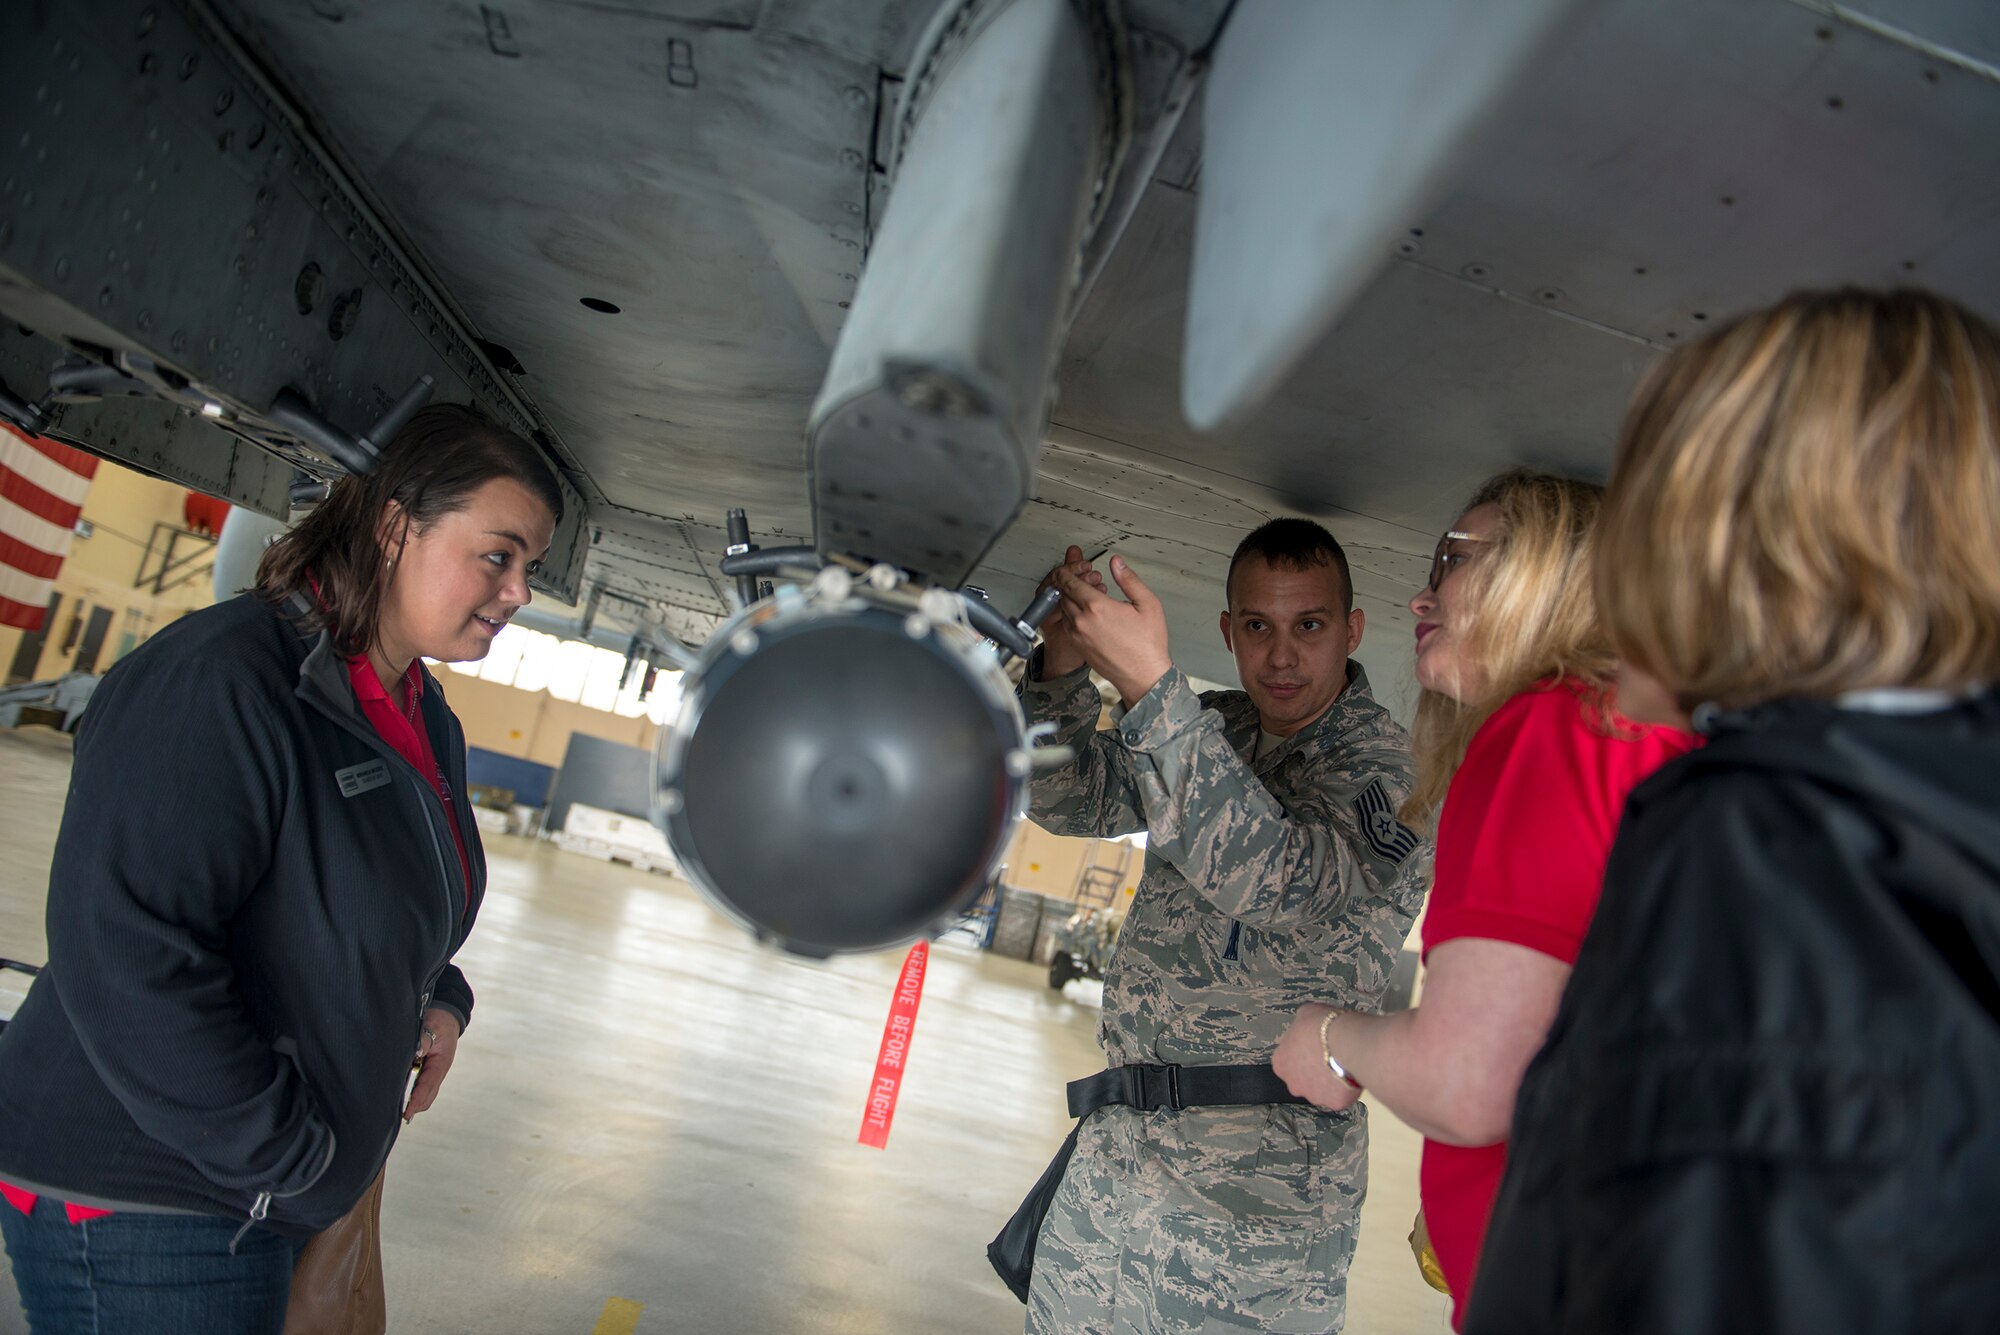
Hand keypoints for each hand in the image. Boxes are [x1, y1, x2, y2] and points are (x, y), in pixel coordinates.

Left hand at [404, 1008, 461, 1121]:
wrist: (447, 1016)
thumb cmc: (439, 1022)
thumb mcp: (432, 1027)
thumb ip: (423, 1040)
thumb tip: (416, 1052)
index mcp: (441, 1063)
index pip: (428, 1085)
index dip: (417, 1100)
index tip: (407, 1113)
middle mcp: (439, 1071)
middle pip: (429, 1096)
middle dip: (416, 1107)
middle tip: (400, 1117)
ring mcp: (435, 1072)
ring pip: (427, 1094)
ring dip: (416, 1103)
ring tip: (401, 1112)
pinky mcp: (429, 1070)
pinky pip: (423, 1087)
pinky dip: (415, 1094)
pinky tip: (403, 1097)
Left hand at [1049, 554, 1171, 705]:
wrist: (1143, 677)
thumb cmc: (1148, 645)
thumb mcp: (1147, 604)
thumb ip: (1129, 579)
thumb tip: (1117, 563)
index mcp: (1097, 607)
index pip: (1069, 581)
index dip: (1067, 570)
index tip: (1071, 565)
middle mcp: (1082, 621)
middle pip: (1062, 593)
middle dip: (1067, 581)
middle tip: (1079, 576)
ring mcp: (1078, 635)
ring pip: (1063, 608)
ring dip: (1069, 597)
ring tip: (1084, 592)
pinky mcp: (1078, 646)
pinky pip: (1067, 623)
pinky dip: (1071, 613)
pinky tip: (1086, 611)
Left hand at [1275, 1003, 1363, 1111]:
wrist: (1346, 1042)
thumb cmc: (1322, 1024)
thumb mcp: (1305, 1013)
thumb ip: (1301, 1026)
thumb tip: (1306, 1027)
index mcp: (1281, 1063)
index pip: (1289, 1060)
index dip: (1303, 1052)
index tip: (1316, 1045)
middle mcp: (1293, 1084)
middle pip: (1303, 1079)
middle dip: (1314, 1070)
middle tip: (1330, 1056)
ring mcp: (1313, 1096)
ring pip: (1321, 1090)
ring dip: (1329, 1081)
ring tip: (1344, 1064)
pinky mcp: (1334, 1103)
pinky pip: (1339, 1096)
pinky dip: (1346, 1088)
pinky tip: (1353, 1074)